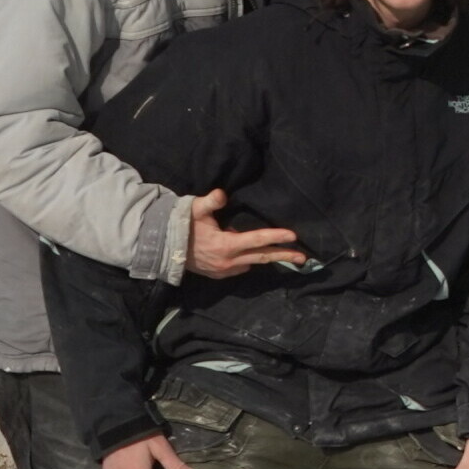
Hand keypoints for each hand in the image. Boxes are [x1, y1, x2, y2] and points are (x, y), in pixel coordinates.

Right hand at [183, 189, 304, 277]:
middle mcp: (229, 261)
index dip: (276, 237)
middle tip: (303, 257)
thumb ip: (210, 202)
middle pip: (262, 257)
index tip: (293, 236)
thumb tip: (221, 194)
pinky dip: (249, 260)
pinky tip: (255, 254)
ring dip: (267, 257)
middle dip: (284, 256)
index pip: (257, 240)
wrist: (164, 248)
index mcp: (226, 245)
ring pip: (252, 262)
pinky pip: (241, 267)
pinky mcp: (220, 275)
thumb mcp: (195, 210)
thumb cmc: (182, 226)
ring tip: (284, 254)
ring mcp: (225, 270)